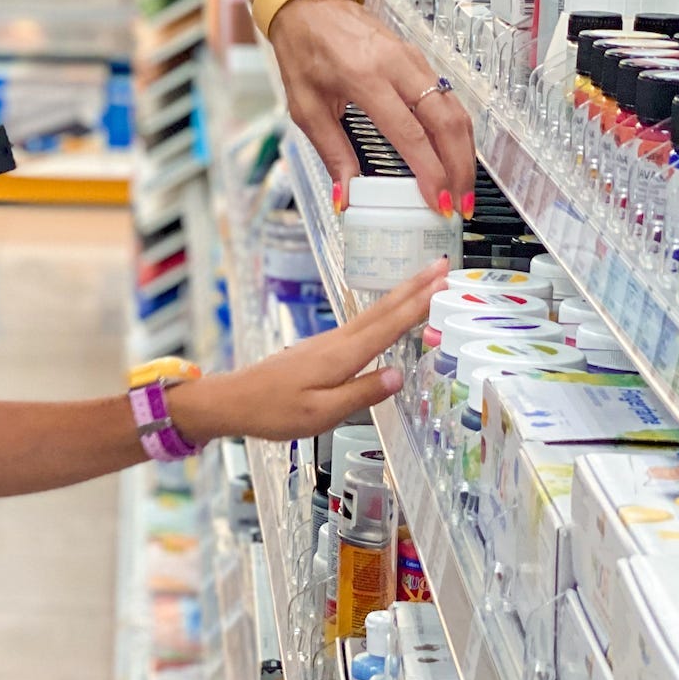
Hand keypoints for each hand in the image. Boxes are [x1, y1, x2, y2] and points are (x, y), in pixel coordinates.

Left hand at [172, 260, 449, 443]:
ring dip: (402, 296)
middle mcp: (336, 341)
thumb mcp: (321, 413)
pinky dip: (384, 313)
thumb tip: (398, 376)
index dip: (418, 304)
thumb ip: (361, 394)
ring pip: (373, 313)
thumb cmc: (274, 410)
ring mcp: (329, 341)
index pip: (388, 325)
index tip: (442, 283)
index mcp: (340, 356)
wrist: (236, 400)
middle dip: (415, 286)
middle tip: (442, 266)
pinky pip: (362, 325)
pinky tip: (390, 315)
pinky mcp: (322, 348)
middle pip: (383, 309)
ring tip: (426, 283)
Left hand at [268, 0, 475, 217]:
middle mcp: (397, 66)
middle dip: (459, 168)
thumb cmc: (302, 50)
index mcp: (365, 78)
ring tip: (462, 188)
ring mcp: (413, 59)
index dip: (429, 172)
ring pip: (455, 110)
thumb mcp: (305, 107)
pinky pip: (448, 97)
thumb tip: (346, 195)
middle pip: (446, 122)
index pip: (410, 133)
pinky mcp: (418, 58)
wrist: (306, 6)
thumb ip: (331, 152)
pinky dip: (456, 130)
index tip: (439, 203)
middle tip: (461, 204)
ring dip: (464, 152)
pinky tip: (454, 154)